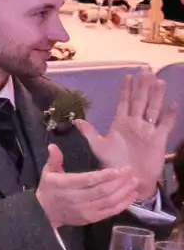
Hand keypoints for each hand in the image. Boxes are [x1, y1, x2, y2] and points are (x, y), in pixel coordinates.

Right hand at [36, 142, 145, 228]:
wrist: (45, 213)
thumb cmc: (49, 189)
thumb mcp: (47, 172)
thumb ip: (54, 159)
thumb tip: (53, 146)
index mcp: (64, 185)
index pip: (87, 180)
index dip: (104, 176)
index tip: (118, 169)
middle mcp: (76, 199)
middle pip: (102, 190)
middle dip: (119, 181)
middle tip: (130, 171)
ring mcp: (85, 210)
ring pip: (109, 201)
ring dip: (124, 191)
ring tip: (134, 181)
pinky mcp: (91, 218)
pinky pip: (111, 211)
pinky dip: (123, 204)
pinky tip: (132, 195)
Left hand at [75, 68, 177, 197]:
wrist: (129, 180)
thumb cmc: (113, 164)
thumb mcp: (99, 147)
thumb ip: (90, 133)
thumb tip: (76, 121)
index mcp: (120, 123)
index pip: (124, 102)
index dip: (126, 90)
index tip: (128, 75)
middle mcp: (135, 123)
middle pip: (140, 101)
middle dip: (142, 86)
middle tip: (146, 69)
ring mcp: (148, 130)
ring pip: (153, 108)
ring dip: (156, 95)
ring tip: (159, 80)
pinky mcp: (159, 139)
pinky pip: (165, 124)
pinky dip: (169, 115)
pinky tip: (173, 103)